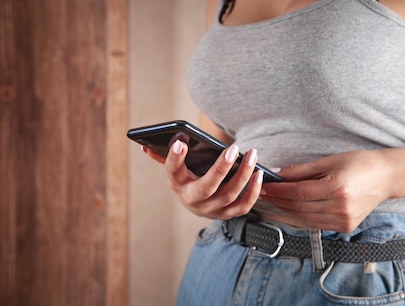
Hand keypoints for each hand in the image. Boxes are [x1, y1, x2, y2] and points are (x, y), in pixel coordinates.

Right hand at [143, 140, 263, 218]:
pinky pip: (243, 206)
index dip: (175, 157)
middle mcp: (193, 200)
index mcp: (177, 184)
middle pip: (208, 186)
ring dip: (243, 175)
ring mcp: (211, 210)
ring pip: (229, 195)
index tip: (181, 140)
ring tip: (252, 155)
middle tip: (234, 148)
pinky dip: (253, 191)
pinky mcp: (227, 215)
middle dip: (221, 167)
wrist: (197, 204)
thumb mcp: (176, 168)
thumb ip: (165, 156)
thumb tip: (145, 146)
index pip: (173, 171)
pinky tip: (259, 173)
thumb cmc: (188, 178)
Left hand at [261, 150, 391, 231]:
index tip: (264, 185)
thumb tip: (277, 174)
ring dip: (287, 209)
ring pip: (305, 218)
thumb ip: (301, 170)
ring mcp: (344, 220)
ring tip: (275, 200)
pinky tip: (293, 208)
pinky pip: (316, 224)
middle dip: (279, 200)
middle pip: (300, 206)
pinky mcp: (345, 227)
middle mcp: (341, 207)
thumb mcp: (329, 160)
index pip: (298, 192)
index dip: (278, 190)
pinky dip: (302, 216)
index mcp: (337, 187)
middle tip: (264, 192)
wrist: (386, 177)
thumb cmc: (359, 163)